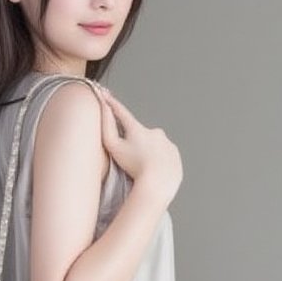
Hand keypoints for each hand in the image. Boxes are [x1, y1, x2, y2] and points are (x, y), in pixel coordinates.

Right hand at [96, 87, 182, 205]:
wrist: (157, 184)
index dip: (112, 105)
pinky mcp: (176, 156)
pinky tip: (155, 172)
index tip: (105, 96)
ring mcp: (167, 143)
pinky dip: (160, 162)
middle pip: (140, 136)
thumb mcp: (114, 147)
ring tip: (144, 170)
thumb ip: (107, 126)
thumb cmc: (134, 168)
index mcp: (138, 129)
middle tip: (133, 162)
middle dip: (136, 145)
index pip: (122, 114)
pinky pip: (165, 157)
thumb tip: (105, 109)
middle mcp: (154, 132)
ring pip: (154, 147)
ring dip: (149, 155)